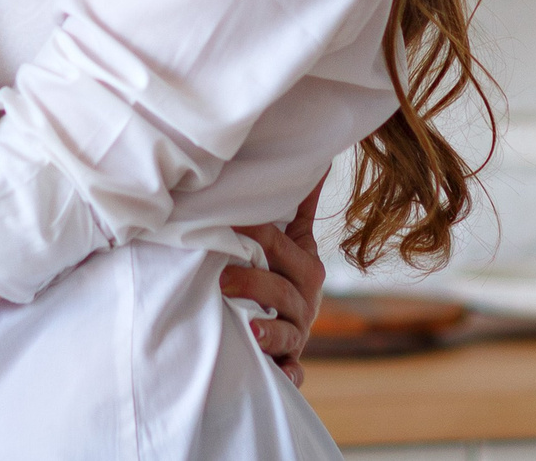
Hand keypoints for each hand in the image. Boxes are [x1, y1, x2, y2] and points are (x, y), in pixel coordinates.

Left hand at [223, 180, 326, 385]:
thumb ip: (298, 206)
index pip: (281, 247)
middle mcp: (305, 302)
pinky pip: (292, 372)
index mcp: (306, 269)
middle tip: (221, 278)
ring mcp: (297, 334)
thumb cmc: (281, 273)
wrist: (284, 325)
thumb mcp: (293, 241)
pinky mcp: (288, 362)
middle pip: (282, 291)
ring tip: (249, 331)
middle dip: (254, 284)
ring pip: (286, 333)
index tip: (231, 218)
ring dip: (269, 333)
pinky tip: (281, 374)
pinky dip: (288, 375)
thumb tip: (314, 161)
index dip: (257, 233)